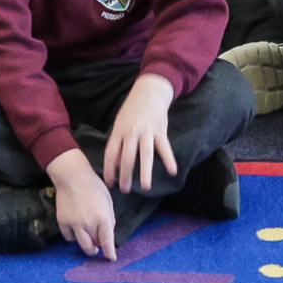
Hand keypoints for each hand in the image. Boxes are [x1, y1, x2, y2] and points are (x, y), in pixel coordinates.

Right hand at [48, 149, 118, 261]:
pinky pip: (69, 237)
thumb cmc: (93, 186)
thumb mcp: (108, 201)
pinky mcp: (63, 222)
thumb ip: (109, 218)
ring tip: (89, 244)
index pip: (107, 241)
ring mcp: (75, 224)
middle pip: (94, 245)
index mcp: (103, 217)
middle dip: (97, 249)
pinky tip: (76, 232)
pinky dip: (73, 237)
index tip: (111, 258)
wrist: (72, 177)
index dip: (110, 253)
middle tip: (98, 248)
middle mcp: (89, 223)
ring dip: (87, 247)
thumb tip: (107, 233)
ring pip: (82, 245)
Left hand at [99, 73, 180, 194]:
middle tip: (125, 190)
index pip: (111, 154)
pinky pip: (164, 148)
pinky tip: (172, 171)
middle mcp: (131, 133)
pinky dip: (169, 159)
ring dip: (145, 172)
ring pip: (145, 155)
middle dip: (125, 175)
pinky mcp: (159, 130)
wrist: (148, 91)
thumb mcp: (120, 124)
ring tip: (145, 187)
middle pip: (127, 157)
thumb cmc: (132, 110)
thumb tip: (115, 164)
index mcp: (119, 131)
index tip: (109, 183)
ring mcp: (146, 132)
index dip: (109, 169)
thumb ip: (118, 143)